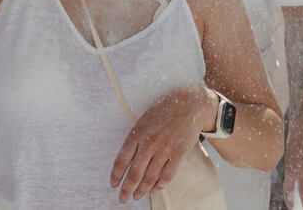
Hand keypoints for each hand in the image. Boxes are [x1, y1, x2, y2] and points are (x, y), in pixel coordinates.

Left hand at [109, 85, 216, 202]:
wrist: (189, 104)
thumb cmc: (164, 111)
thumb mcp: (144, 121)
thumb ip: (135, 139)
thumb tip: (126, 161)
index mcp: (137, 133)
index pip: (121, 160)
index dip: (116, 176)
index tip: (113, 185)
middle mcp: (149, 143)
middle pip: (134, 173)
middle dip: (127, 189)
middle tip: (123, 198)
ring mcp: (165, 148)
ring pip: (150, 177)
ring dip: (142, 190)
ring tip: (137, 195)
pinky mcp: (179, 153)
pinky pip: (167, 175)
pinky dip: (160, 185)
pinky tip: (155, 188)